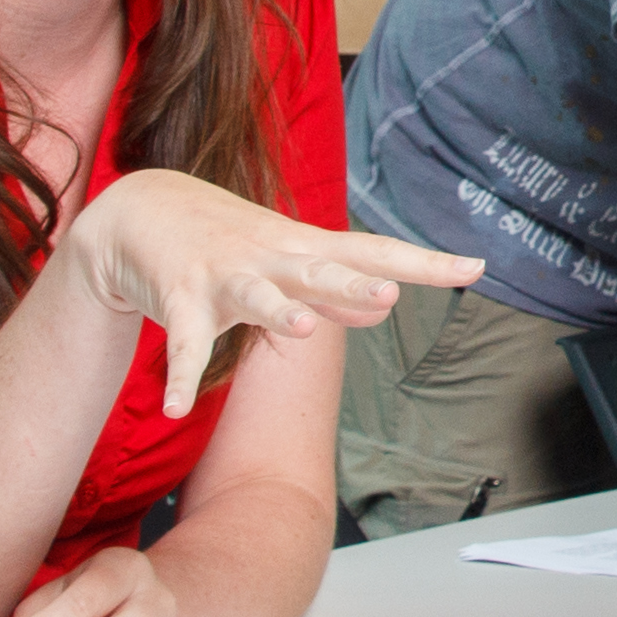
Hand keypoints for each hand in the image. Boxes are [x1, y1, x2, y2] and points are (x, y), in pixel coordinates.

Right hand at [61, 174, 480, 415]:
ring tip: (299, 330)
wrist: (140, 209)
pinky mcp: (178, 298)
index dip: (424, 263)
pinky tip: (176, 407)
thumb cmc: (227, 240)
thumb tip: (383, 309)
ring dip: (275, 310)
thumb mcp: (285, 264)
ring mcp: (223, 276)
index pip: (374, 253)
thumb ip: (333, 292)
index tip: (476, 268)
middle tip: (388, 296)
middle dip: (351, 285)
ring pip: (254, 295)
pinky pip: (182, 344)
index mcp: (304, 251)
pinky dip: (180, 377)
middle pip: (319, 271)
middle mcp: (271, 258)